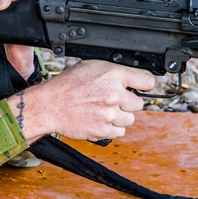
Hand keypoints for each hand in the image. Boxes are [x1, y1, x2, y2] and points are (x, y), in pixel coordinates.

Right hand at [11, 61, 156, 142]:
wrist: (50, 105)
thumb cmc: (67, 85)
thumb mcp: (91, 66)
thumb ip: (114, 73)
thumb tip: (131, 79)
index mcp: (112, 75)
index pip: (147, 81)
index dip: (145, 84)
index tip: (143, 87)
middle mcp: (114, 94)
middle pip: (138, 104)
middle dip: (127, 102)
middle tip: (111, 100)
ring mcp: (110, 114)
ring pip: (129, 119)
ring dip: (119, 116)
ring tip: (102, 110)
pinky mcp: (104, 130)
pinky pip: (119, 132)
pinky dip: (112, 128)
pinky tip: (99, 119)